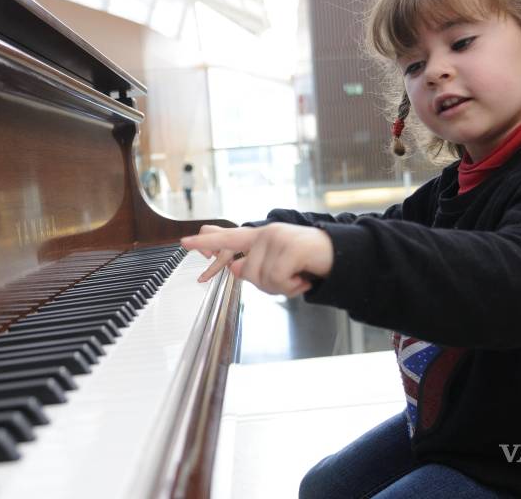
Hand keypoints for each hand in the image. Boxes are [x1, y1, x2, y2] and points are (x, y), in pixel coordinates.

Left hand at [181, 224, 332, 297]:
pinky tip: (302, 278)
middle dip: (266, 285)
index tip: (183, 243)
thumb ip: (253, 268)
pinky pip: (278, 279)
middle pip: (246, 273)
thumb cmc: (304, 262)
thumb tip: (236, 269)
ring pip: (262, 279)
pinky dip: (291, 286)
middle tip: (288, 279)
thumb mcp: (276, 266)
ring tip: (297, 277)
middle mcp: (265, 234)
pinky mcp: (291, 247)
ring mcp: (278, 238)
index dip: (205, 242)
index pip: (227, 238)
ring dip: (281, 286)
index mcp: (258, 238)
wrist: (337, 255)